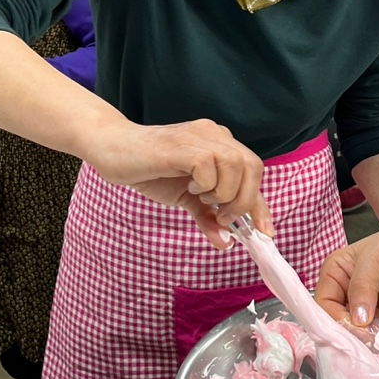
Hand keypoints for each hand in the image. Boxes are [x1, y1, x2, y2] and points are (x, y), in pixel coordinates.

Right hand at [86, 117, 271, 247]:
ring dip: (224, 193)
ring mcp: (199, 137)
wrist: (113, 149)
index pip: (253, 174)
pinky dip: (205, 184)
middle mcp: (215, 135)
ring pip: (236, 165)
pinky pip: (208, 165)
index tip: (265, 233)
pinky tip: (189, 188)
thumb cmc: (151, 170)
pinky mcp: (182, 145)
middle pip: (253, 167)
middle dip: (244, 201)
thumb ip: (207, 217)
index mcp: (221, 144)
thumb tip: (224, 243)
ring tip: (202, 199)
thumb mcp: (186, 198)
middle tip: (223, 218)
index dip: (261, 206)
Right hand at [314, 221, 378, 327]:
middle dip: (356, 331)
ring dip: (378, 334)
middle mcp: (346, 294)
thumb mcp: (378, 255)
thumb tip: (356, 319)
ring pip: (360, 336)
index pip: (323, 304)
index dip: (334, 318)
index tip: (355, 327)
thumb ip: (363, 284)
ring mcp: (366, 311)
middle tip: (376, 332)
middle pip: (338, 324)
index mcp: (336, 273)